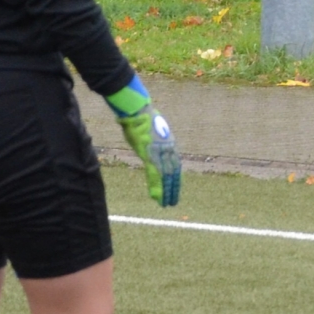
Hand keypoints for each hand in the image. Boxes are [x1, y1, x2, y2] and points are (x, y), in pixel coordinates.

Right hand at [105, 79, 180, 206]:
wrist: (137, 109)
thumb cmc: (138, 117)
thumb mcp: (148, 129)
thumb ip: (150, 139)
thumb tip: (144, 139)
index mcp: (169, 143)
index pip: (175, 165)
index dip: (175, 178)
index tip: (175, 188)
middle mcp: (168, 149)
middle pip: (173, 173)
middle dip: (173, 188)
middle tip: (173, 202)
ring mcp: (159, 152)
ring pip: (166, 176)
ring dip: (166, 192)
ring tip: (166, 204)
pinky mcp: (150, 154)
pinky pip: (155, 175)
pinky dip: (156, 187)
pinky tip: (156, 197)